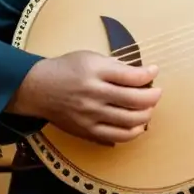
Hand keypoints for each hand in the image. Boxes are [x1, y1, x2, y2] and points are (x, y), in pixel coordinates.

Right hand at [7, 51, 161, 144]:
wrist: (37, 88)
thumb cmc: (67, 69)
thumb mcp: (91, 57)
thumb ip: (116, 66)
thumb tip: (143, 74)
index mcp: (95, 72)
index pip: (132, 76)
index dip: (149, 74)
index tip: (155, 71)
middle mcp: (94, 94)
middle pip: (135, 100)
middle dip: (153, 96)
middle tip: (156, 92)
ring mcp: (90, 115)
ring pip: (130, 120)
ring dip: (147, 114)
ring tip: (149, 107)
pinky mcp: (87, 130)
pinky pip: (117, 136)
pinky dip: (134, 132)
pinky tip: (139, 125)